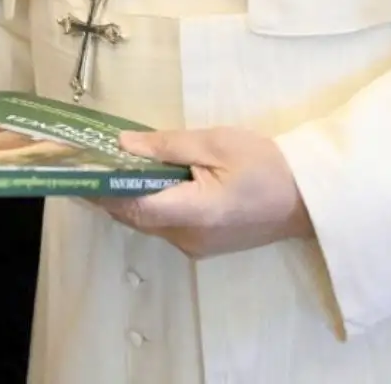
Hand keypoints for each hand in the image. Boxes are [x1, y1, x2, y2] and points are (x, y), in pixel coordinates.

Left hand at [98, 128, 313, 258]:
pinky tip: (146, 182)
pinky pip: (165, 225)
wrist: (310, 198)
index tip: (80, 167)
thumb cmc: (268, 165)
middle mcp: (189, 239)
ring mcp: (196, 247)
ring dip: (129, 197)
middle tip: (88, 160)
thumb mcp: (217, 143)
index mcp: (194, 213)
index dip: (102, 188)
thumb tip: (124, 145)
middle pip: (136, 217)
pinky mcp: (204, 245)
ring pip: (148, 222)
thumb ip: (167, 145)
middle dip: (110, 191)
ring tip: (111, 166)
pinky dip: (150, 204)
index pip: (133, 205)